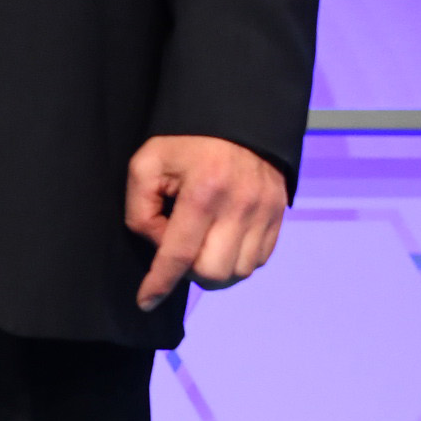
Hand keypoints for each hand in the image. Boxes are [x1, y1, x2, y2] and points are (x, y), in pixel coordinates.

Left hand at [128, 134, 287, 309]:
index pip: (180, 254)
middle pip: (214, 273)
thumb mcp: (147, 164)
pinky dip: (237, 260)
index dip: (160, 283)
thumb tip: (159, 246)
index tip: (145, 301)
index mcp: (203, 192)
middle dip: (190, 272)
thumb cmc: (185, 143)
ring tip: (202, 242)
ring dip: (215, 268)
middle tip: (179, 248)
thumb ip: (140, 209)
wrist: (237, 119)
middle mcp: (241, 206)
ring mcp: (265, 212)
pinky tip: (222, 239)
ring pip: (239, 272)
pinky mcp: (279, 216)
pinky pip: (259, 260)